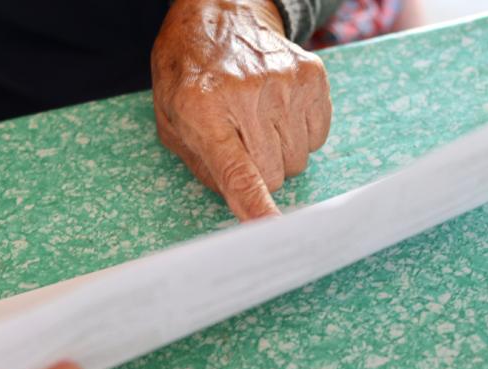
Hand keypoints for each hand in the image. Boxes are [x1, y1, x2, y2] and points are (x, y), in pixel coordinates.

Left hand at [152, 0, 331, 220]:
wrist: (219, 13)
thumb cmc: (188, 73)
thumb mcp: (170, 120)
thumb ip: (202, 166)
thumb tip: (241, 205)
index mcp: (202, 107)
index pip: (237, 170)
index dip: (255, 204)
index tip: (271, 228)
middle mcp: (248, 94)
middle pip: (275, 175)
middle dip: (260, 173)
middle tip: (241, 144)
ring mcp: (286, 82)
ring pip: (298, 160)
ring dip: (279, 154)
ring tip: (257, 122)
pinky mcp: (313, 76)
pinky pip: (317, 138)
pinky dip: (299, 135)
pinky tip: (277, 111)